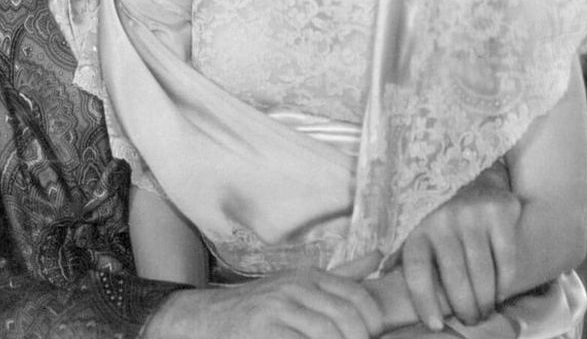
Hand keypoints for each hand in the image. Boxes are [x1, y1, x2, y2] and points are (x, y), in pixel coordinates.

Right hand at [145, 252, 384, 338]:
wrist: (206, 318)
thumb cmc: (259, 306)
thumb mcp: (299, 284)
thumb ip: (342, 275)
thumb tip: (380, 255)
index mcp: (309, 277)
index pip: (358, 296)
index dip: (372, 322)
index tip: (372, 338)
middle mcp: (295, 287)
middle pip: (347, 317)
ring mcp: (278, 308)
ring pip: (328, 333)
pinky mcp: (263, 329)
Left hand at [397, 179, 524, 330]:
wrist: (479, 183)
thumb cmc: (445, 220)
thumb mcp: (419, 231)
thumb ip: (403, 254)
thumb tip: (383, 276)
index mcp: (419, 230)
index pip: (417, 271)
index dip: (424, 301)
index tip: (434, 325)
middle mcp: (442, 220)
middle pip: (454, 276)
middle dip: (464, 307)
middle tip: (472, 320)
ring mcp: (471, 215)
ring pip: (481, 271)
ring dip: (485, 299)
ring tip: (486, 311)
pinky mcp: (498, 213)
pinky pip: (505, 257)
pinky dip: (505, 281)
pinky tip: (500, 292)